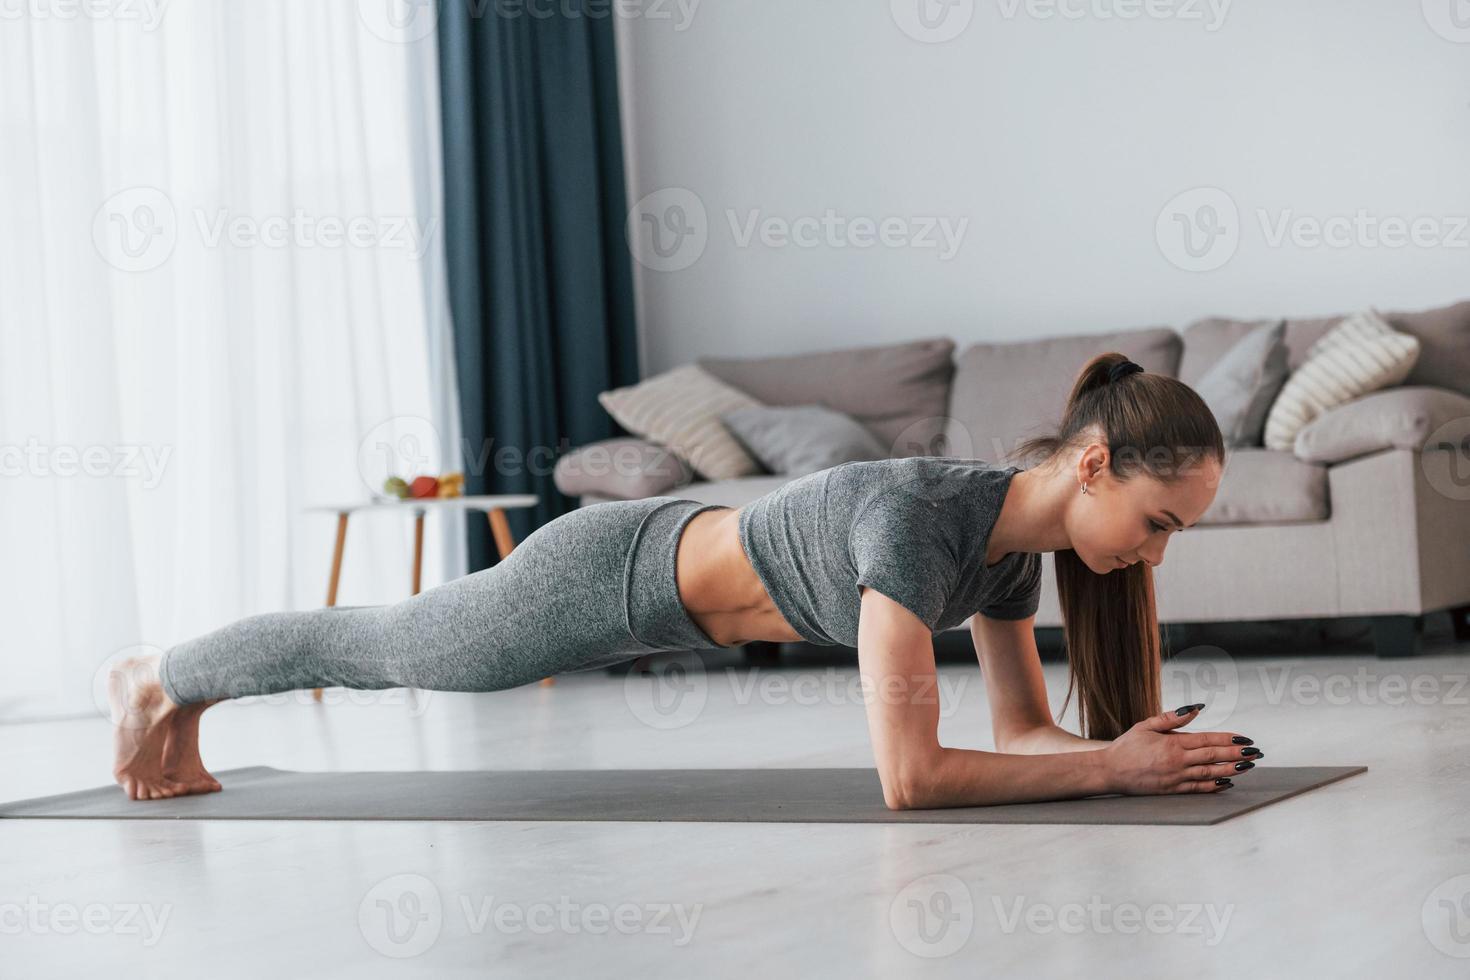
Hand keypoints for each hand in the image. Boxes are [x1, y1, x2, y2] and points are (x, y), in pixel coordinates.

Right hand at [1100, 703, 1262, 794]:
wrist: (1109, 771)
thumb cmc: (1126, 746)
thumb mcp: (1146, 725)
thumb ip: (1172, 718)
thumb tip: (1196, 708)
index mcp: (1172, 743)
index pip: (1207, 740)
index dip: (1228, 739)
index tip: (1245, 738)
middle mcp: (1177, 761)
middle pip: (1213, 757)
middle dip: (1237, 754)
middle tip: (1256, 753)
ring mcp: (1176, 777)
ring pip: (1210, 773)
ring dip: (1232, 770)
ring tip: (1249, 767)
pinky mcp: (1172, 790)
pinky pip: (1198, 788)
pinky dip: (1215, 785)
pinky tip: (1227, 782)